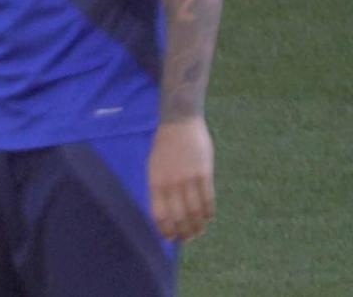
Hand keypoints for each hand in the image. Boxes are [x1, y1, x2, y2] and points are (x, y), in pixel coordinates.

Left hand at [149, 118, 214, 241]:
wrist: (179, 123)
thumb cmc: (165, 147)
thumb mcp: (154, 166)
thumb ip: (159, 188)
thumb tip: (165, 213)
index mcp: (155, 181)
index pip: (159, 214)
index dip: (165, 230)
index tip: (170, 238)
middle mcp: (171, 183)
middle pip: (179, 217)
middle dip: (183, 233)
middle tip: (187, 239)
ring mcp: (188, 179)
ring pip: (195, 212)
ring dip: (198, 226)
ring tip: (198, 232)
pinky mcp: (204, 174)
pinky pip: (208, 200)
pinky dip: (208, 213)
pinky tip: (207, 218)